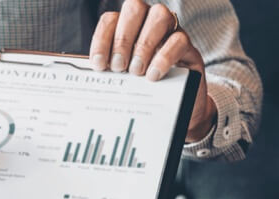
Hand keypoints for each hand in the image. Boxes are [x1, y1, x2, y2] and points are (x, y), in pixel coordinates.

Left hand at [90, 0, 216, 140]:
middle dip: (122, 39)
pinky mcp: (187, 46)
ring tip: (137, 71)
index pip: (110, 20)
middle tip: (119, 67)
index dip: (102, 40)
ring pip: (159, 15)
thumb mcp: (124, 80)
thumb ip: (111, 72)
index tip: (98, 65)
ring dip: (144, 44)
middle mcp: (147, 22)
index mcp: (127, 27)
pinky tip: (154, 76)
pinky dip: (164, 57)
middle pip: (134, 8)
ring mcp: (169, 30)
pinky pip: (178, 39)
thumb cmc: (144, 90)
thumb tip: (91, 76)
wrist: (174, 108)